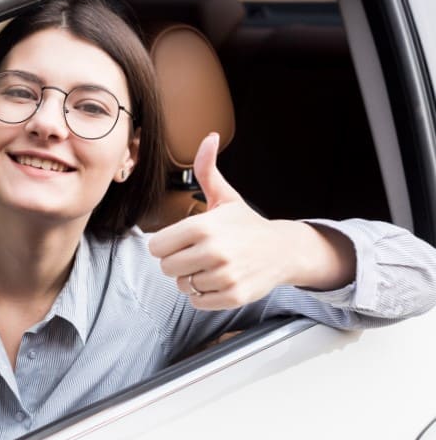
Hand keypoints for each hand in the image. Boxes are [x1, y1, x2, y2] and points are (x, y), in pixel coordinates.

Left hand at [148, 133, 347, 309]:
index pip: (156, 247)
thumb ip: (207, 170)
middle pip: (166, 267)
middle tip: (198, 253)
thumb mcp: (225, 196)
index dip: (166, 244)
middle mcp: (213, 252)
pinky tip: (219, 280)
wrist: (283, 250)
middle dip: (178, 261)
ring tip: (211, 266)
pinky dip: (204, 294)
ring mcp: (224, 276)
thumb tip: (209, 138)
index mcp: (203, 227)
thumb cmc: (246, 224)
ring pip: (182, 285)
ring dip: (192, 278)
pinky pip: (198, 301)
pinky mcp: (233, 296)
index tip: (182, 240)